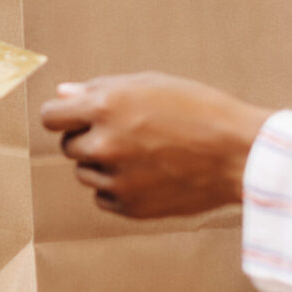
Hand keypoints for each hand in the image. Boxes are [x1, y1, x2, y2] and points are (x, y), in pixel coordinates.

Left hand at [38, 72, 271, 218]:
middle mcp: (105, 144)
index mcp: (106, 106)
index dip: (63, 114)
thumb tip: (63, 93)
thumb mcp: (149, 84)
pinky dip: (117, 188)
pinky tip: (148, 175)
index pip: (51, 116)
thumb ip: (100, 89)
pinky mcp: (131, 207)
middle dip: (88, 138)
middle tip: (126, 133)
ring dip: (102, 164)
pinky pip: (103, 197)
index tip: (75, 117)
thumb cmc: (199, 109)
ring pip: (85, 174)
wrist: (240, 154)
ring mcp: (117, 179)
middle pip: (69, 146)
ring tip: (142, 154)